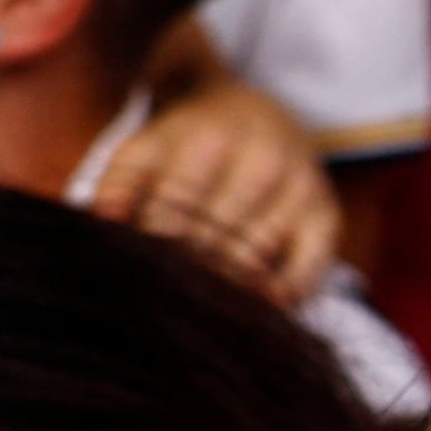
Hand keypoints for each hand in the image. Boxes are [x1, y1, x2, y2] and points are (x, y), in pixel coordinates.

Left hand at [92, 70, 341, 298]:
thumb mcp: (146, 148)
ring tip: (201, 321)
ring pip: (258, 257)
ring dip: (228, 292)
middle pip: (216, 241)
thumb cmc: (189, 142)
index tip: (136, 280)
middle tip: (165, 309)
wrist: (256, 109)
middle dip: (187, 276)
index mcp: (210, 142)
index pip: (174, 214)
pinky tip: (259, 310)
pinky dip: (283, 295)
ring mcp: (300, 188)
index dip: (152, 252)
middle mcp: (262, 161)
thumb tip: (103, 223)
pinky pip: (309, 268)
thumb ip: (117, 184)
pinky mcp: (326, 215)